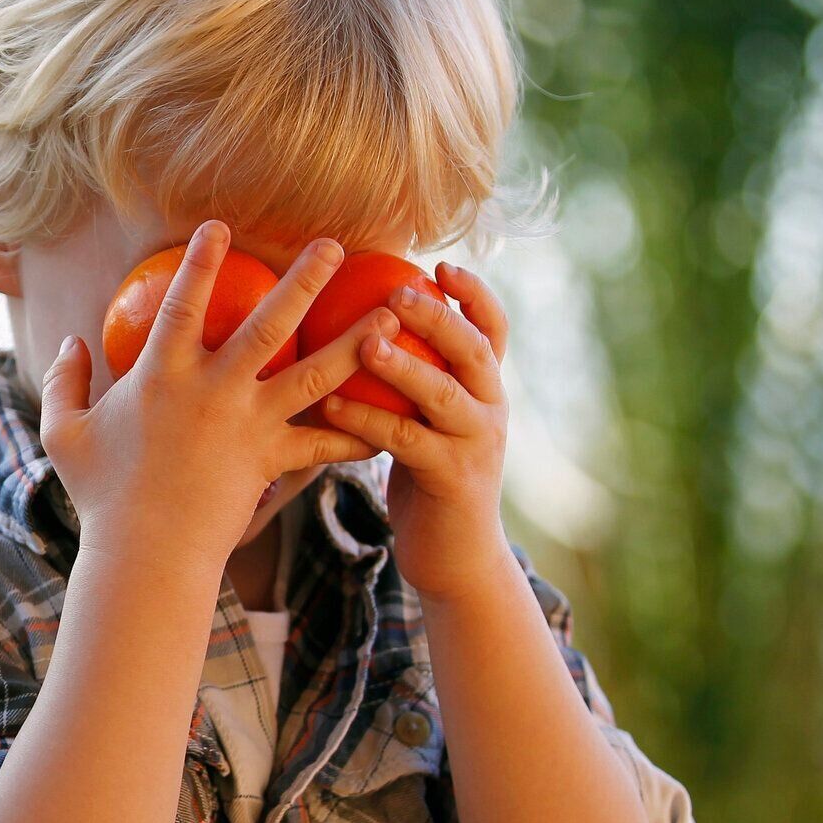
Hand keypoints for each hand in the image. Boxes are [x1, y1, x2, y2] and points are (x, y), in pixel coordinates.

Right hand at [39, 220, 401, 573]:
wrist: (145, 553)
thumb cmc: (100, 494)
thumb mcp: (64, 434)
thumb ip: (63, 383)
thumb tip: (69, 343)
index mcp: (160, 373)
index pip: (183, 302)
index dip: (201, 261)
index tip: (221, 226)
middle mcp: (212, 389)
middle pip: (269, 323)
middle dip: (304, 280)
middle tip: (335, 246)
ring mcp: (248, 424)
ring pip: (313, 373)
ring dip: (354, 340)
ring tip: (391, 314)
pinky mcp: (271, 460)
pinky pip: (321, 443)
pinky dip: (355, 433)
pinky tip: (389, 419)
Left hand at [319, 261, 516, 602]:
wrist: (456, 558)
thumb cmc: (427, 478)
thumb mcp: (428, 421)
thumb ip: (413, 380)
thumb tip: (357, 324)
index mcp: (485, 390)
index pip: (493, 330)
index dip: (474, 295)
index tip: (440, 264)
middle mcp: (490, 410)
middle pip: (474, 350)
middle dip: (439, 316)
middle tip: (398, 289)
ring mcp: (476, 445)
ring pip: (444, 394)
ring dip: (404, 365)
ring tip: (366, 341)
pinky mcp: (452, 479)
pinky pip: (405, 441)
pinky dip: (367, 420)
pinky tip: (330, 406)